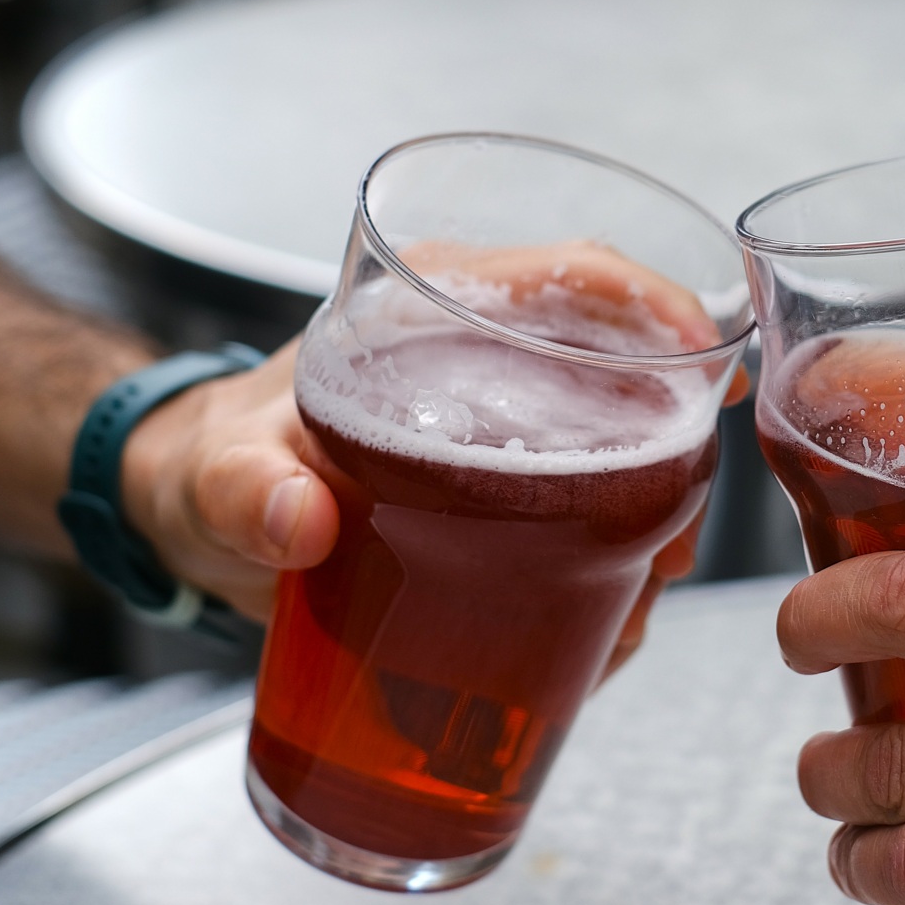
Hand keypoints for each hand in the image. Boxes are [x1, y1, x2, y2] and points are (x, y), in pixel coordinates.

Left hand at [120, 340, 747, 639]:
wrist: (193, 519)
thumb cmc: (209, 465)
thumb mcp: (218, 476)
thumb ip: (247, 492)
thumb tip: (299, 518)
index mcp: (432, 307)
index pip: (575, 275)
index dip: (658, 308)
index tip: (711, 362)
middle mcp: (487, 358)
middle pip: (627, 377)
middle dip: (671, 458)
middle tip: (671, 545)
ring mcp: (505, 430)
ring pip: (623, 457)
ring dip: (653, 529)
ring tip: (633, 608)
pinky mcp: (505, 499)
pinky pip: (588, 522)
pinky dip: (613, 575)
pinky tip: (605, 629)